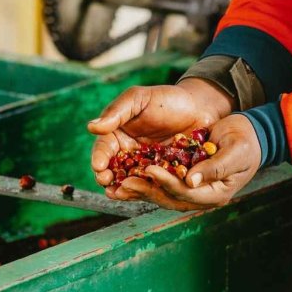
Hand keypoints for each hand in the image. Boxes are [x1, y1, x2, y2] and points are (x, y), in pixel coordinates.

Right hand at [88, 78, 231, 186]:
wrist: (199, 107)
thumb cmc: (166, 99)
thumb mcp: (138, 99)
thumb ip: (116, 112)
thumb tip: (91, 127)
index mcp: (118, 135)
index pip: (103, 149)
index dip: (99, 158)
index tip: (98, 166)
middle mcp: (128, 153)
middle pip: (113, 170)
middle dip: (107, 178)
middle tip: (107, 183)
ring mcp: (146, 166)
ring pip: (130, 181)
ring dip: (123, 189)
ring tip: (120, 193)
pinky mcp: (163, 176)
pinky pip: (153, 185)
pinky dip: (147, 191)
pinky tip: (144, 193)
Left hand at [113, 113, 262, 211]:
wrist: (251, 135)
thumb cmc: (247, 141)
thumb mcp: (236, 152)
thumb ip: (216, 167)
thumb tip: (191, 180)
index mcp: (216, 194)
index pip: (187, 192)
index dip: (167, 181)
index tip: (150, 169)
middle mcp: (202, 196)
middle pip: (170, 197)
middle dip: (147, 190)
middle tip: (124, 183)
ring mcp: (193, 190)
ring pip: (163, 193)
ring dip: (142, 189)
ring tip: (119, 184)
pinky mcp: (185, 179)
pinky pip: (162, 183)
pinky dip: (146, 180)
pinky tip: (128, 175)